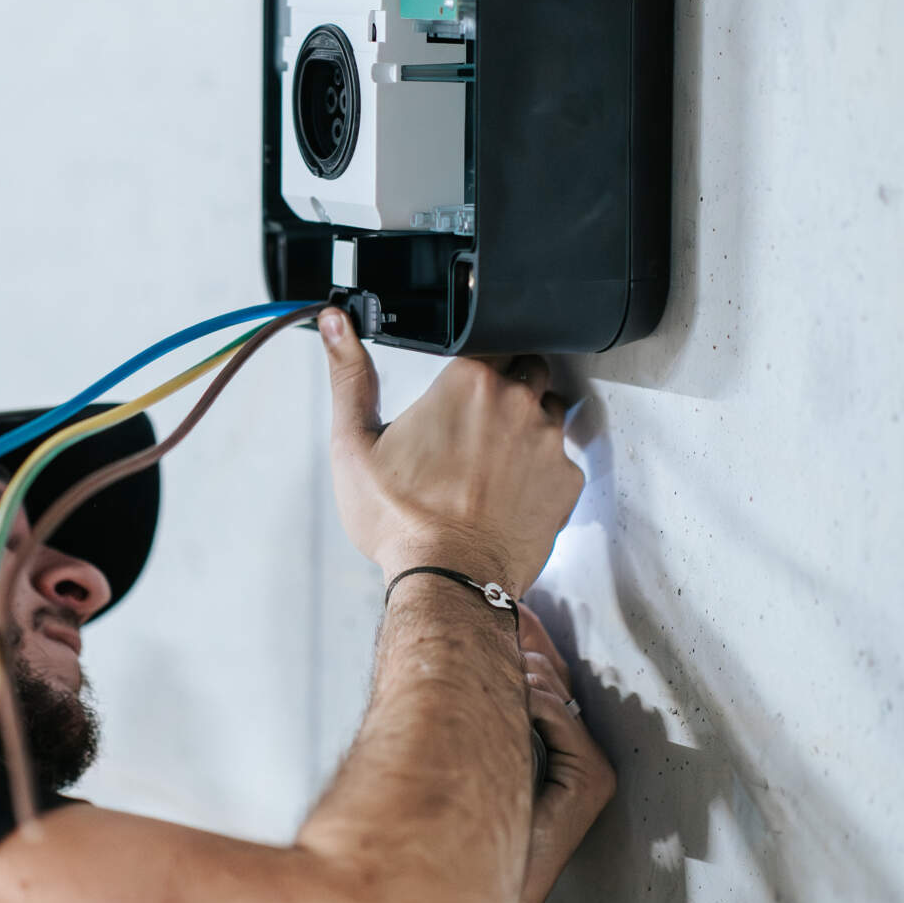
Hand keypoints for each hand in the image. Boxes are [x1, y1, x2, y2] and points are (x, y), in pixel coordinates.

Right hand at [317, 311, 583, 595]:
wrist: (447, 580)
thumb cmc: (400, 519)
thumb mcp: (355, 442)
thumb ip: (348, 374)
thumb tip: (335, 323)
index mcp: (468, 379)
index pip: (488, 337)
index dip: (474, 359)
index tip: (457, 386)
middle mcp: (517, 400)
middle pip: (526, 366)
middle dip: (506, 384)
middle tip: (474, 422)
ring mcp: (549, 440)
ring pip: (549, 408)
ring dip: (527, 422)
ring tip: (492, 459)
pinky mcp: (568, 480)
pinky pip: (562, 458)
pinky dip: (542, 468)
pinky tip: (511, 490)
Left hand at [513, 603, 615, 902]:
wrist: (485, 884)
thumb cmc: (478, 824)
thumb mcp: (487, 754)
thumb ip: (495, 712)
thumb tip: (483, 660)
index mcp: (570, 752)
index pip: (552, 684)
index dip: (526, 648)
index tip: (498, 617)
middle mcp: (590, 758)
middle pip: (557, 681)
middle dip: (522, 649)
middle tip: (493, 623)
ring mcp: (595, 769)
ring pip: (556, 694)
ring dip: (519, 674)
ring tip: (491, 662)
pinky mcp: (593, 780)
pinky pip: (559, 718)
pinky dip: (530, 702)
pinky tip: (508, 697)